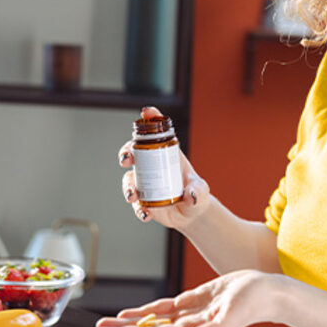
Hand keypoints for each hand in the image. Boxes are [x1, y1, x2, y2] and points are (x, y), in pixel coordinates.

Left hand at [86, 270, 274, 326]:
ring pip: (150, 323)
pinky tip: (130, 314)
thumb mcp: (234, 315)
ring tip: (104, 325)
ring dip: (127, 324)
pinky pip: (162, 310)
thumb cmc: (254, 302)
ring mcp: (187, 316)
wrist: (267, 292)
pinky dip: (145, 312)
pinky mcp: (191, 303)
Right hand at [119, 106, 209, 229]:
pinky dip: (138, 209)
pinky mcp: (142, 201)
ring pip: (129, 179)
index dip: (151, 119)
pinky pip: (135, 203)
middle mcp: (151, 166)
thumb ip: (198, 190)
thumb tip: (191, 195)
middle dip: (125, 152)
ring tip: (133, 197)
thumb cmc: (196, 194)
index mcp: (166, 155)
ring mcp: (144, 183)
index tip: (147, 112)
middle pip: (133, 152)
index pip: (156, 133)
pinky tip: (145, 214)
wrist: (191, 214)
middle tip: (126, 159)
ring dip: (128, 186)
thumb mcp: (200, 190)